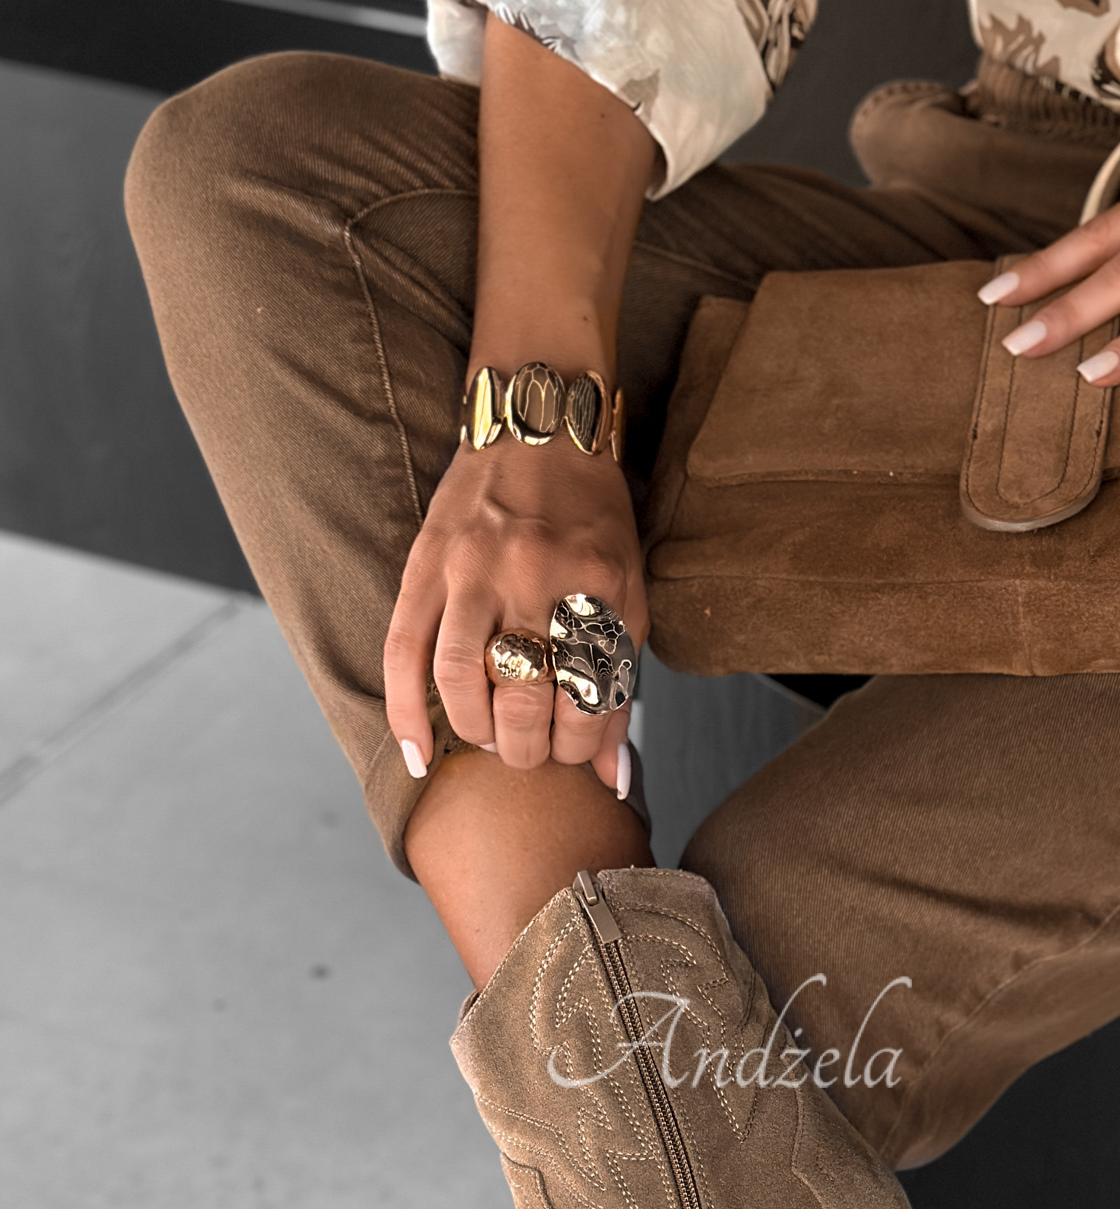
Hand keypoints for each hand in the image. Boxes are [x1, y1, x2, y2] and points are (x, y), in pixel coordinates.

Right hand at [383, 426, 647, 788]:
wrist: (541, 428)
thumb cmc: (592, 520)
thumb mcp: (627, 594)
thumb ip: (620, 685)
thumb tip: (613, 780)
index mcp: (595, 584)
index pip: (586, 701)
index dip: (581, 746)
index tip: (573, 749)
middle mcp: (534, 575)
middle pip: (523, 700)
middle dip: (526, 747)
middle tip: (528, 749)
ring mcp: (473, 568)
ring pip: (460, 681)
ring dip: (474, 731)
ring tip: (487, 738)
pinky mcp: (426, 564)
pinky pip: (403, 650)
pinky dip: (405, 713)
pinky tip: (417, 754)